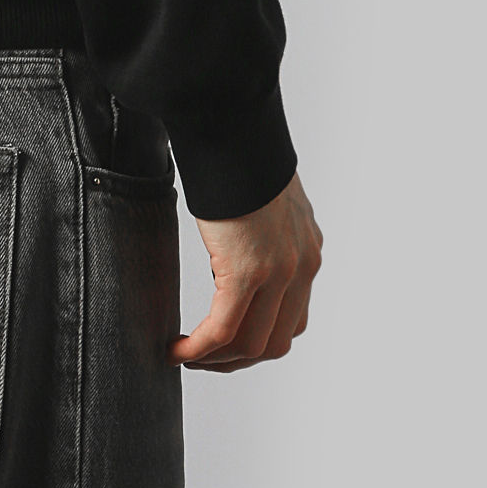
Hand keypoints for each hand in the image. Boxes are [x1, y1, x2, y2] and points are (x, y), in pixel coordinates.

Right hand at [169, 171, 321, 371]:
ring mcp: (279, 272)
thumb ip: (264, 229)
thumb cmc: (240, 152)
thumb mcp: (265, 199)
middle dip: (237, 360)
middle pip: (275, 341)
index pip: (293, 318)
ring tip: (187, 355)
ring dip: (217, 359)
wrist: (235, 127)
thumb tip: (240, 238)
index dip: (258, 339)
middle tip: (203, 358)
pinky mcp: (248, 271)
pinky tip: (178, 348)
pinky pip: (224, 329)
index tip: (227, 342)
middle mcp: (302, 267)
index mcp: (307, 250)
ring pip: (252, 345)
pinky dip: (200, 347)